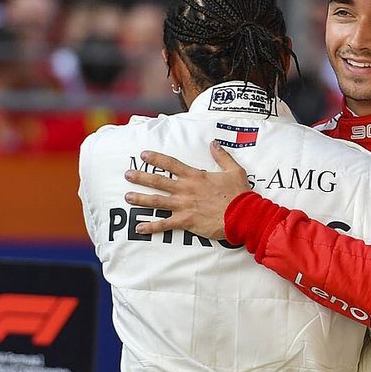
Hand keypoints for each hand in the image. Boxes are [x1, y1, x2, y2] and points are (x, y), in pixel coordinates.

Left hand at [123, 141, 250, 238]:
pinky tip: (138, 228)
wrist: (243, 215)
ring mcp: (184, 206)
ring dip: (140, 199)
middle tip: (127, 175)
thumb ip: (222, 156)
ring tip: (127, 197)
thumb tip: (214, 143)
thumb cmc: (239, 194)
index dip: (156, 159)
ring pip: (157, 201)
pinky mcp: (186, 221)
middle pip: (158, 181)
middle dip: (141, 177)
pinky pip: (164, 224)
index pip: (171, 164)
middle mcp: (186, 189)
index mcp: (195, 176)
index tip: (143, 155)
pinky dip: (151, 227)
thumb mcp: (234, 170)